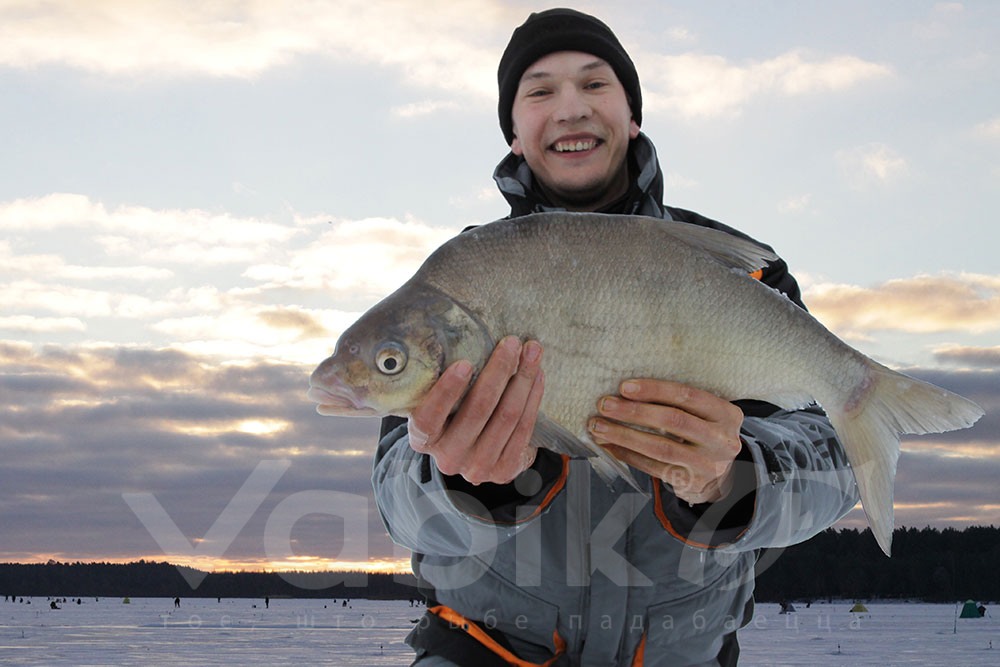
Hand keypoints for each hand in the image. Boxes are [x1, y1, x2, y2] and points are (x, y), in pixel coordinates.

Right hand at [406, 336, 543, 484]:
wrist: (476, 456)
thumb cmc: (454, 418)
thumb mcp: (440, 407)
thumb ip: (445, 386)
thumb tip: (463, 337)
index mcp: (424, 439)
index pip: (429, 417)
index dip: (446, 391)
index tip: (464, 364)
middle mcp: (448, 458)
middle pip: (478, 410)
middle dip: (498, 371)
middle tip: (511, 343)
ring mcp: (478, 467)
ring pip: (506, 417)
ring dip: (523, 379)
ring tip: (532, 351)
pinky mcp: (505, 470)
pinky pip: (524, 428)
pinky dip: (533, 398)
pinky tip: (537, 376)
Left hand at [587, 379, 743, 503]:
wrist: (723, 477)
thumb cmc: (704, 435)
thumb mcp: (707, 415)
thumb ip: (681, 403)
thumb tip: (628, 390)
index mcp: (726, 414)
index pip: (688, 395)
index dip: (654, 390)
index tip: (624, 387)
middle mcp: (721, 439)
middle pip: (672, 420)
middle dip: (634, 412)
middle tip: (605, 405)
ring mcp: (707, 464)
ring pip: (659, 447)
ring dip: (624, 435)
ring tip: (599, 426)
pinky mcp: (690, 483)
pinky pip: (652, 467)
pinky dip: (627, 454)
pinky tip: (609, 446)